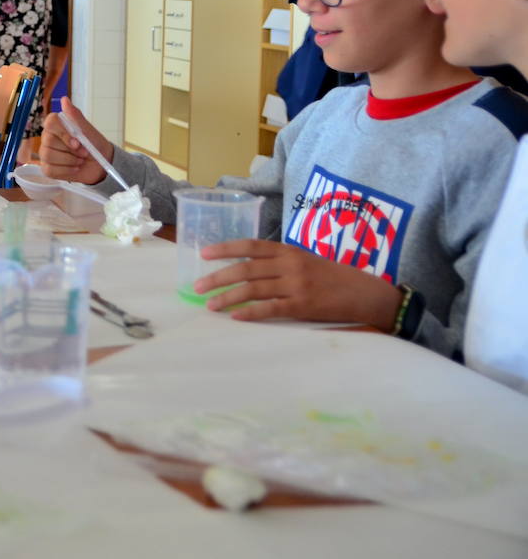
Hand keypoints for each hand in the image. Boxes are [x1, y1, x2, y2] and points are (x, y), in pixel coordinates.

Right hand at [38, 97, 111, 184]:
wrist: (101, 164)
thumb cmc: (94, 145)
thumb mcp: (87, 130)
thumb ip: (75, 116)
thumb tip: (64, 99)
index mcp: (57, 126)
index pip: (50, 123)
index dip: (63, 133)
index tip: (77, 142)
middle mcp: (48, 138)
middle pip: (48, 141)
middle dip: (70, 150)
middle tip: (84, 153)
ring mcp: (46, 153)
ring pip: (48, 156)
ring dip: (69, 160)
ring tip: (80, 160)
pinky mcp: (47, 168)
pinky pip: (50, 170)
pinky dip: (66, 171)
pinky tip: (75, 168)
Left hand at [195, 239, 403, 327]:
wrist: (365, 293)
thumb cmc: (332, 277)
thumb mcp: (305, 260)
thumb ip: (279, 262)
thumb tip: (245, 268)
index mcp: (289, 251)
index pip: (251, 246)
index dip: (226, 249)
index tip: (204, 254)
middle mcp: (290, 264)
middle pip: (245, 269)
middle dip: (218, 277)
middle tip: (197, 286)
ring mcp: (296, 285)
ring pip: (253, 290)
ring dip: (228, 297)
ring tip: (211, 305)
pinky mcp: (303, 306)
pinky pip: (270, 309)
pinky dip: (251, 313)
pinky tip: (236, 317)